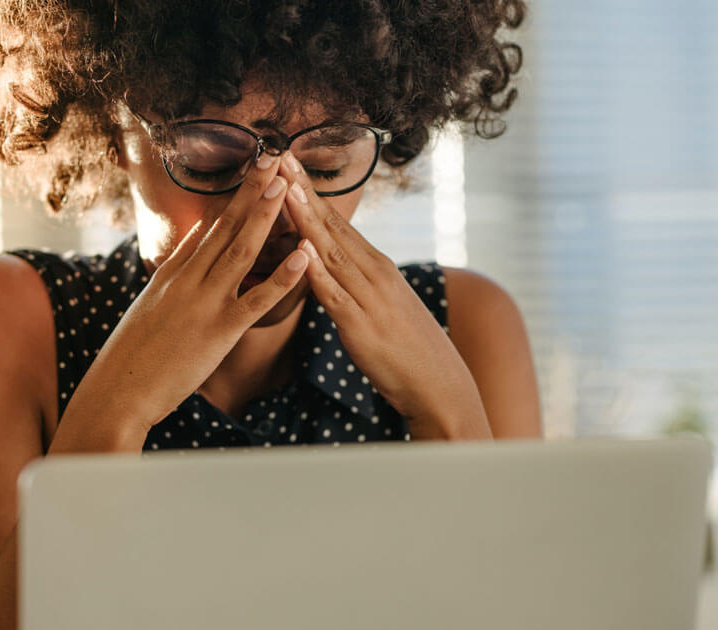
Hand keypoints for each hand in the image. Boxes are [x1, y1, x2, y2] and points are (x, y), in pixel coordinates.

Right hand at [64, 154, 308, 439]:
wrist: (118, 390)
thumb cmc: (132, 355)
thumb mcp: (150, 303)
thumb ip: (175, 268)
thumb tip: (197, 232)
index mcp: (173, 274)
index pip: (210, 227)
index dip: (235, 197)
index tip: (255, 169)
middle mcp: (188, 280)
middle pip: (226, 227)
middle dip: (252, 191)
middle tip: (274, 158)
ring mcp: (204, 303)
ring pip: (241, 251)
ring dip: (265, 217)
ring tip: (286, 186)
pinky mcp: (219, 331)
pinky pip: (257, 300)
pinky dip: (283, 277)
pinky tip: (304, 256)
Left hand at [277, 152, 491, 439]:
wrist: (439, 385)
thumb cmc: (406, 348)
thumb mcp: (380, 304)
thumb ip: (355, 281)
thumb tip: (329, 262)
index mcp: (376, 266)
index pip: (336, 221)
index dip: (309, 191)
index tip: (287, 162)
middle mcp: (374, 274)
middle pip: (332, 226)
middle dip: (303, 191)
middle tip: (278, 156)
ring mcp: (369, 298)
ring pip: (331, 252)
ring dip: (306, 220)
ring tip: (285, 190)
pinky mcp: (361, 327)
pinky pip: (335, 296)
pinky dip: (318, 273)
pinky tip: (301, 253)